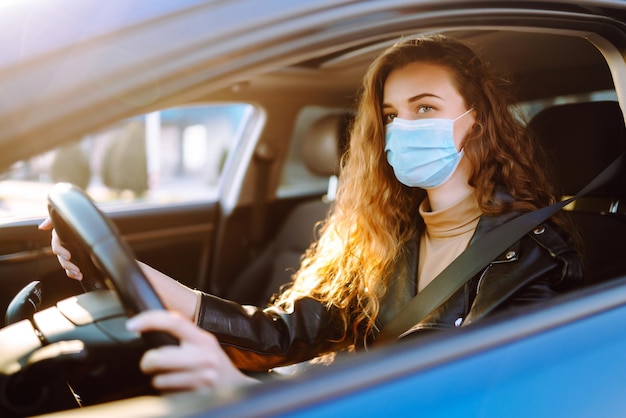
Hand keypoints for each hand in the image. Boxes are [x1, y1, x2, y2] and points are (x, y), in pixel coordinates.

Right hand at [38, 217, 82, 280]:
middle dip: (67, 265)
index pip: (56, 245)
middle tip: (76, 270)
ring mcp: (71, 250)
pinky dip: (74, 273)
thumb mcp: (64, 214)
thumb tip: (42, 227)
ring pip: (66, 264)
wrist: (92, 218)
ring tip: (78, 275)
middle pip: (62, 258)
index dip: (60, 251)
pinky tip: (79, 276)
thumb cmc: (76, 214)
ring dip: (71, 271)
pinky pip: (73, 266)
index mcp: (60, 235)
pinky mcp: (79, 255)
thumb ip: (53, 218)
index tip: (68, 256)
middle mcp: (64, 244)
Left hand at [126, 310, 257, 392]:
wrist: (236, 388)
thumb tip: (150, 326)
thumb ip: (184, 335)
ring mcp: (201, 379)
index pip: (173, 321)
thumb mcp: (204, 344)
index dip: (149, 320)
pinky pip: (167, 395)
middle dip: (148, 363)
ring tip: (174, 378)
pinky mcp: (197, 397)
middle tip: (152, 363)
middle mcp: (203, 357)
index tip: (132, 324)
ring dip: (160, 381)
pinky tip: (181, 388)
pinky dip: (169, 393)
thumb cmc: (215, 364)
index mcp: (203, 339)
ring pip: (159, 380)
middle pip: (157, 358)